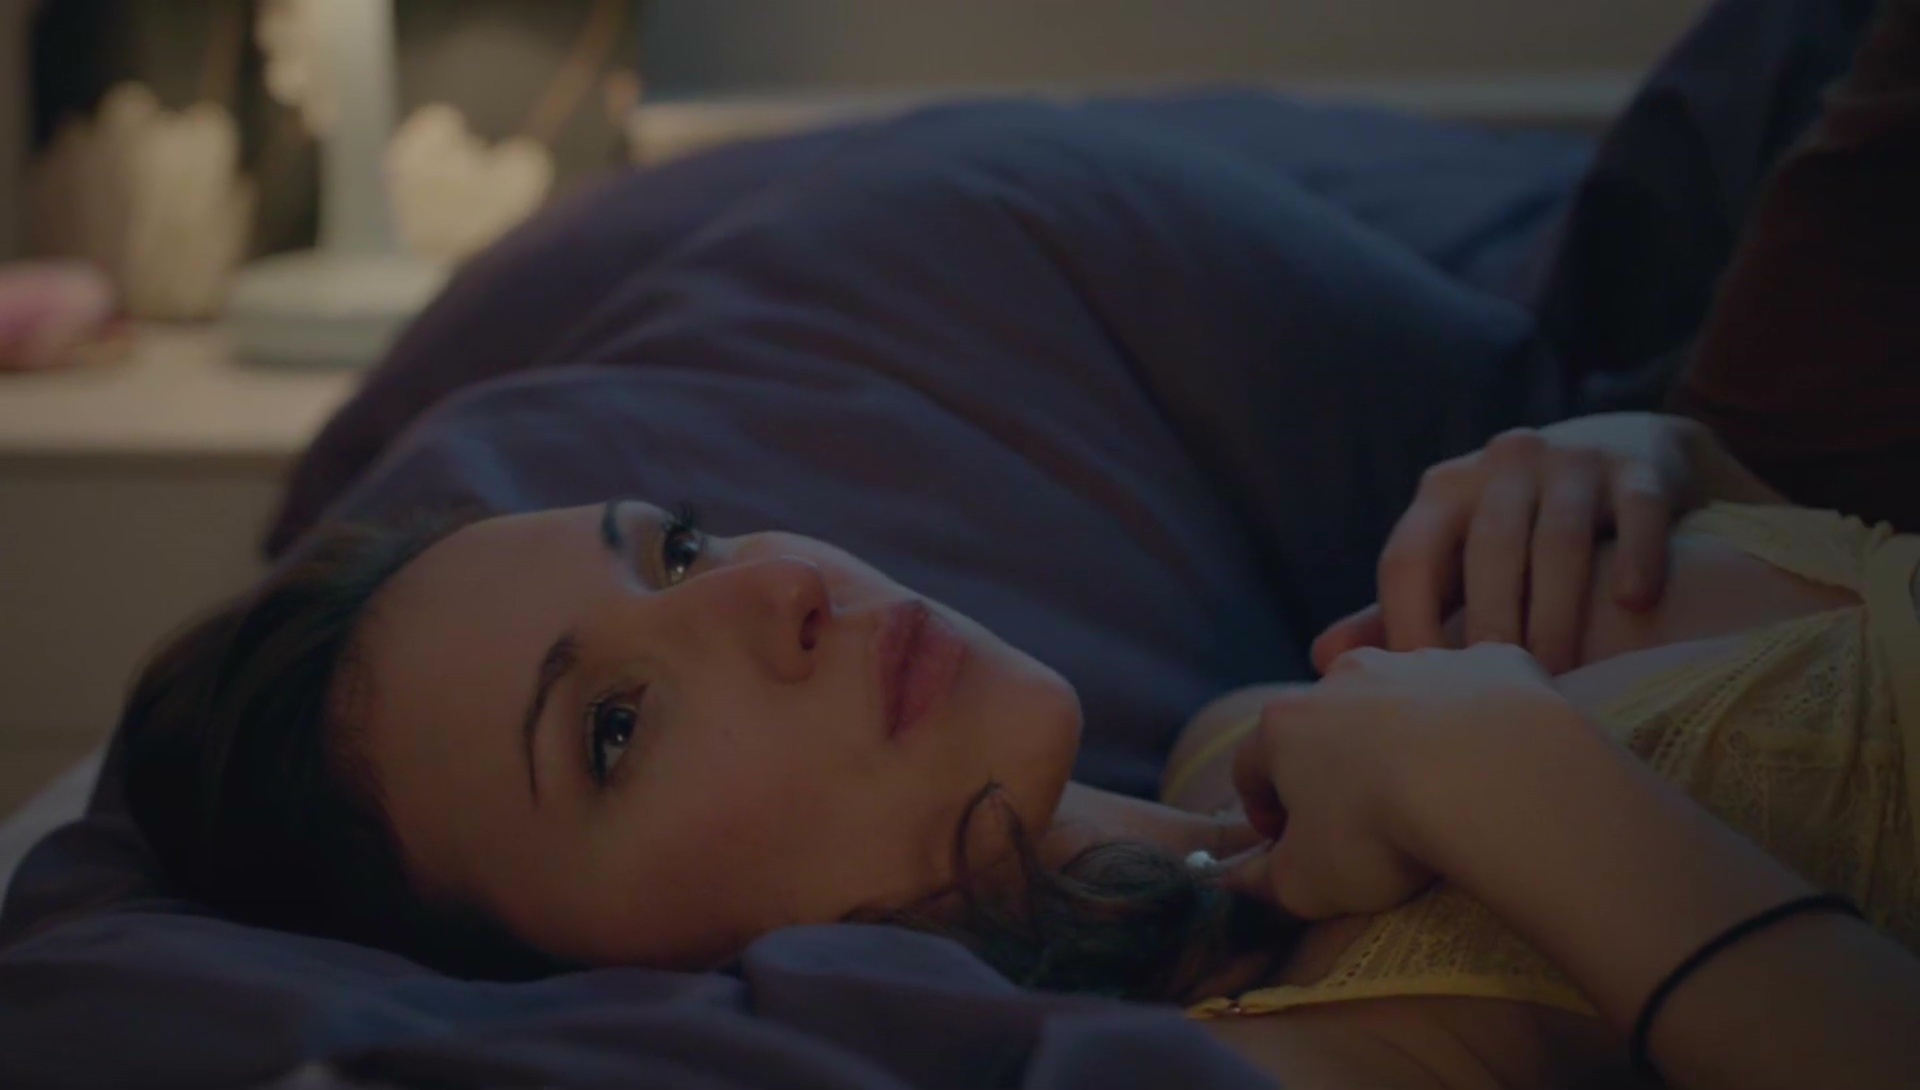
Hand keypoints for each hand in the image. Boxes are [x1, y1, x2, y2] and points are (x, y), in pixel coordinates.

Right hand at [1219, 644, 1579, 919]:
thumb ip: (1263, 883)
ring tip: (1437, 788)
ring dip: (1406, 734)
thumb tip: (1234, 882)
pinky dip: (1477, 719)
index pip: (1251, 765)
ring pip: (1401, 698)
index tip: (1287, 842)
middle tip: (1364, 815)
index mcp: (1285, 725)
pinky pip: (1475, 690)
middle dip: (1335, 763)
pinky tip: (1494, 759)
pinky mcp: (1490, 662)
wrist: (1492, 779)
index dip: (1263, 807)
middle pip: (1324, 721)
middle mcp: (1345, 678)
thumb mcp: (1306, 883)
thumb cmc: (1379, 831)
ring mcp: (1420, 662)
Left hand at [1314, 414, 1707, 675]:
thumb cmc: (1520, 529)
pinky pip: (1636, 512)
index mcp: (1442, 490)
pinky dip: (1635, 558)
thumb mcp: (1455, 558)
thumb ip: (1397, 608)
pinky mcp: (1639, 465)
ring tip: (1559, 678)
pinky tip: (1633, 607)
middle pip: (1485, 552)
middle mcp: (1500, 463)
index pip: (1408, 559)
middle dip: (1488, 628)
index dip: (1407, 628)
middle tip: (1495, 704)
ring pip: (1559, 539)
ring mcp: (1571, 458)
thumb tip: (1322, 659)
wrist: (1625, 451)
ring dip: (1555, 612)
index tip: (1418, 702)